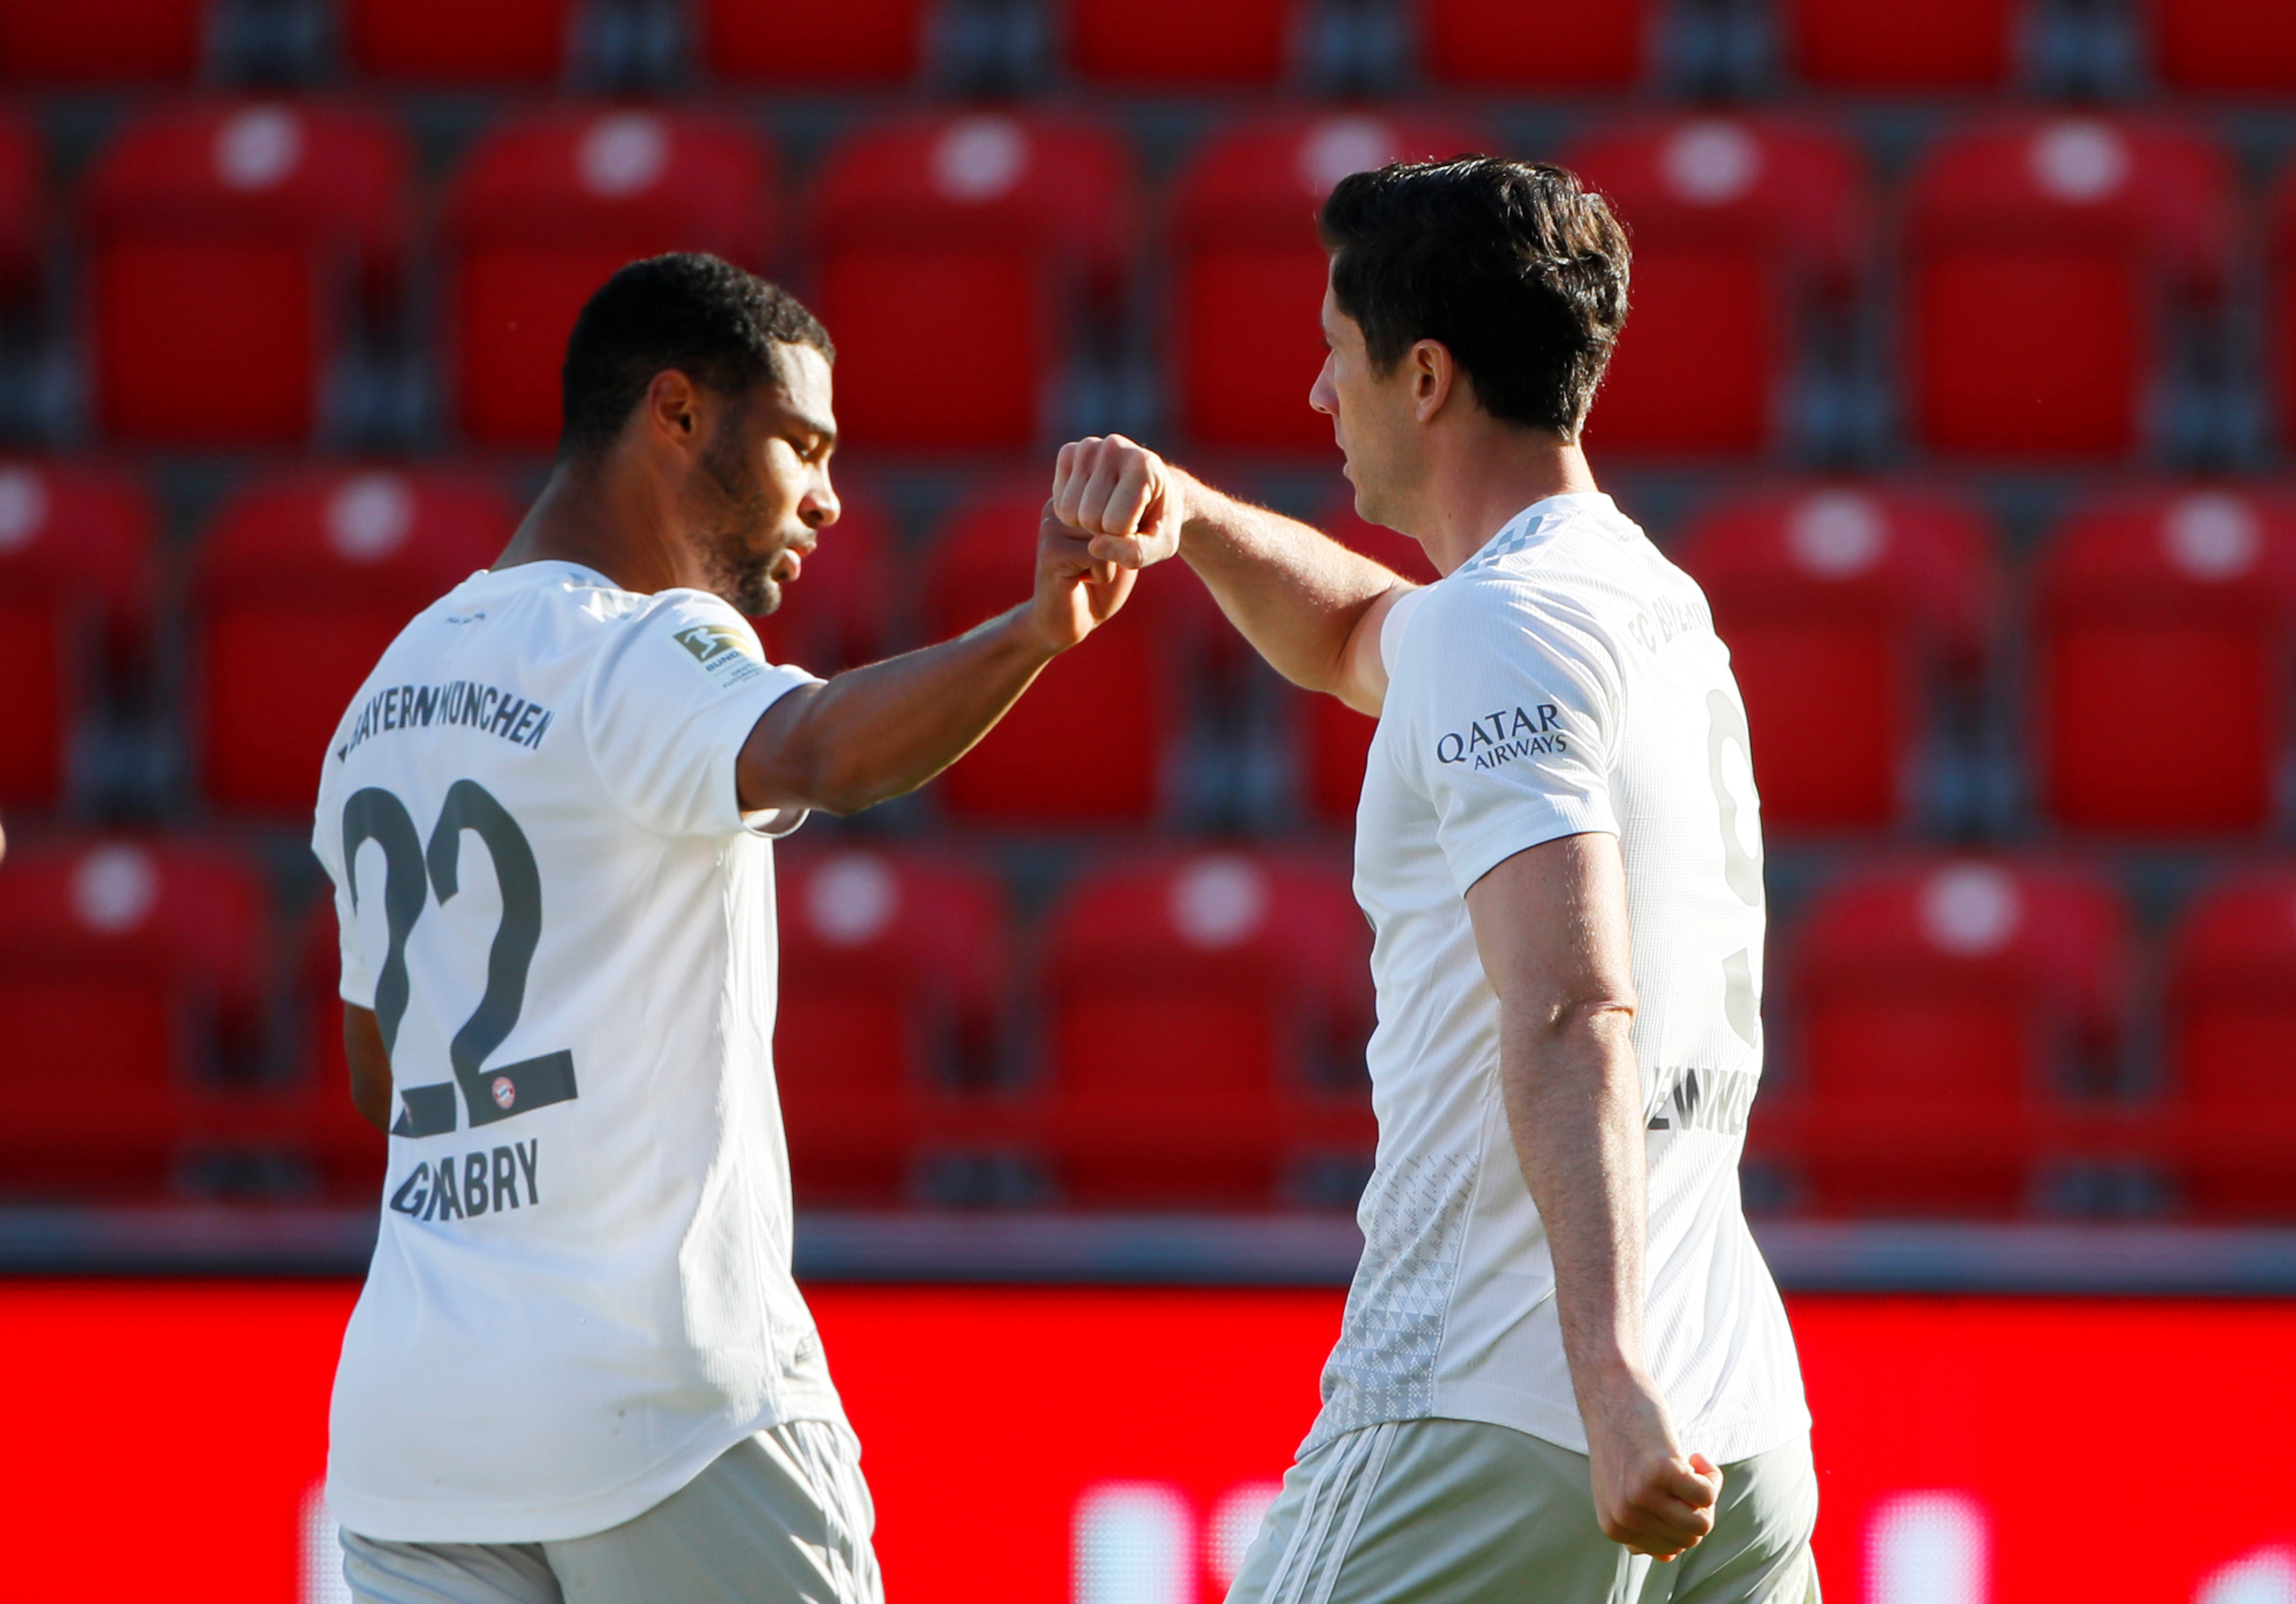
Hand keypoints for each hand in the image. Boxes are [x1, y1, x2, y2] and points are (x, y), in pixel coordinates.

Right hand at [1020, 501, 1137, 656]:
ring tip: (1088, 572)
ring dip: (1111, 563)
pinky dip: (1102, 575)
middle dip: (1120, 549)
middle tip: (1096, 566)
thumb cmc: (1102, 586)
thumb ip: (1130, 523)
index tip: (1109, 554)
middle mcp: (1063, 504)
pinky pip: (1099, 555)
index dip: (1130, 534)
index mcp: (1078, 496)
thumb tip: (1124, 513)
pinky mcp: (1051, 549)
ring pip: (1109, 536)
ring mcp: (1053, 524)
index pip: (1124, 499)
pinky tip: (1082, 581)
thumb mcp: (1126, 547)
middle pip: (1118, 516)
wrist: (1067, 623)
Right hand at [1051, 434, 1187, 569]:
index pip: (1116, 525)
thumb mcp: (1160, 546)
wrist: (1152, 488)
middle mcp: (1114, 447)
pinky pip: (1058, 504)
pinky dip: (1074, 512)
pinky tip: (1093, 503)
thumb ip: (1135, 554)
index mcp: (1143, 465)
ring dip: (1086, 524)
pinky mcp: (1068, 452)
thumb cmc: (1157, 522)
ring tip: (1107, 513)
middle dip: (1103, 531)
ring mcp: (1088, 447)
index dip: (1124, 537)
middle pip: (1089, 517)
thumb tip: (1094, 546)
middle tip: (1121, 521)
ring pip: (1069, 512)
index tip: (1138, 525)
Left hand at [1581, 1368, 1722, 1561]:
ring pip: (1703, 1523)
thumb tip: (1667, 1558)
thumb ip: (1641, 1523)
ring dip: (1708, 1493)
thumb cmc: (1623, 1439)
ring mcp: (1640, 1497)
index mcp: (1614, 1528)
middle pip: (1690, 1538)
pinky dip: (1711, 1474)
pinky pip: (1708, 1494)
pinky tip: (1694, 1454)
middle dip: (1698, 1507)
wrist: (1612, 1393)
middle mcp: (1624, 1519)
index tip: (1672, 1490)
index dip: (1682, 1519)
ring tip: (1690, 1465)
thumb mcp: (1622, 1490)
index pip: (1670, 1550)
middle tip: (1684, 1474)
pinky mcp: (1660, 1472)